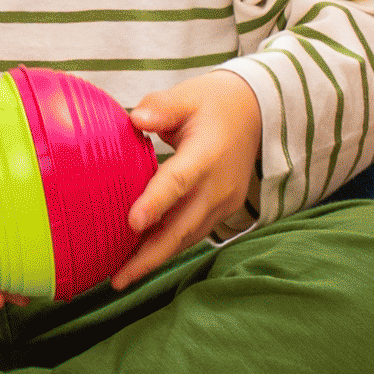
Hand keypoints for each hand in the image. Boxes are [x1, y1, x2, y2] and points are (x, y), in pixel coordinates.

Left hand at [112, 70, 263, 288]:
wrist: (256, 113)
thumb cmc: (214, 102)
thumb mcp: (189, 94)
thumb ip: (162, 107)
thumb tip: (136, 119)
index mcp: (207, 155)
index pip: (179, 182)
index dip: (156, 203)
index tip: (132, 223)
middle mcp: (218, 186)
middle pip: (182, 227)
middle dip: (149, 256)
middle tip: (118, 279)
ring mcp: (222, 203)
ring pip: (186, 238)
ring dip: (155, 259)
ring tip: (122, 277)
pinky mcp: (221, 212)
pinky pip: (192, 234)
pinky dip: (167, 248)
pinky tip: (141, 259)